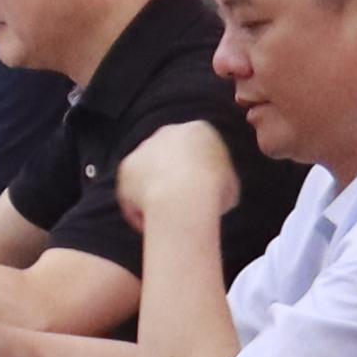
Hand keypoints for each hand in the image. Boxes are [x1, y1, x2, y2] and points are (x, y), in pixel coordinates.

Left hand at [115, 118, 239, 236]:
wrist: (183, 196)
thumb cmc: (214, 193)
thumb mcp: (231, 187)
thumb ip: (220, 184)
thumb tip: (216, 196)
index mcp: (199, 131)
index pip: (198, 151)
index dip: (198, 175)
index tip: (199, 194)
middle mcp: (168, 133)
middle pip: (169, 157)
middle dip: (172, 178)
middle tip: (179, 205)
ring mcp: (144, 148)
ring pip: (147, 174)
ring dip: (152, 194)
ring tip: (162, 221)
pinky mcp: (126, 167)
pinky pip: (131, 192)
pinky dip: (137, 209)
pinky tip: (146, 225)